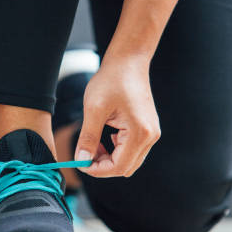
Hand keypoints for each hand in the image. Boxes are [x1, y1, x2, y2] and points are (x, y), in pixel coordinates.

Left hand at [75, 57, 160, 176]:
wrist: (128, 62)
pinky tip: (104, 137)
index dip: (97, 169)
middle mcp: (150, 136)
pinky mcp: (148, 129)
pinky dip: (116, 150)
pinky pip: (132, 150)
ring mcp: (151, 133)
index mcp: (140, 132)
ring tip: (93, 144)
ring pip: (129, 161)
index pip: (119, 166)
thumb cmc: (111, 81)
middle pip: (125, 167)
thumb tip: (81, 160)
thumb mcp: (94, 110)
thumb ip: (88, 138)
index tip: (80, 163)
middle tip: (84, 154)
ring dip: (109, 158)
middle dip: (103, 166)